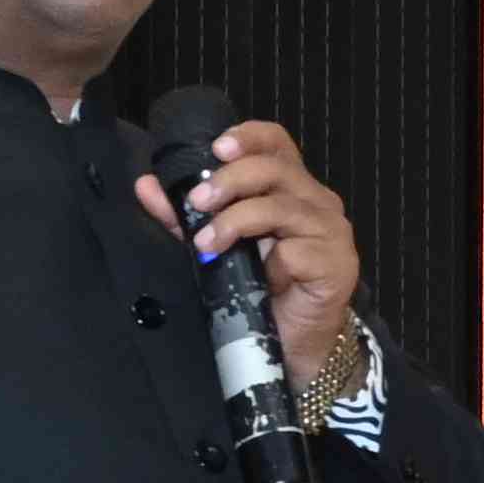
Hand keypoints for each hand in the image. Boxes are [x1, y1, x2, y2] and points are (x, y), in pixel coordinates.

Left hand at [129, 116, 368, 395]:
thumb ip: (184, 215)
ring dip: (237, 220)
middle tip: (198, 201)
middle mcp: (316, 201)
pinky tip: (257, 276)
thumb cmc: (257, 290)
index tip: (215, 149)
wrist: (292, 344)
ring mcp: (331, 231)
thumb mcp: (215, 244)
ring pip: (282, 207)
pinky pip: (298, 250)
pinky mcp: (337, 264)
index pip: (276, 142)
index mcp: (291, 187)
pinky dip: (271, 260)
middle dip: (231, 180)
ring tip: (208, 243)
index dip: (248, 137)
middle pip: (276, 168)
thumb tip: (146, 186)